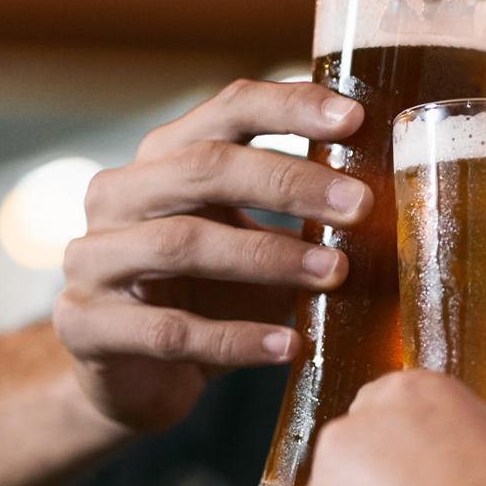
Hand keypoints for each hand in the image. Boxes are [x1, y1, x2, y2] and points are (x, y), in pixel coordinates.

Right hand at [52, 79, 370, 431]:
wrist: (132, 378)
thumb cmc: (209, 296)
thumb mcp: (254, 241)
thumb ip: (302, 212)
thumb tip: (400, 194)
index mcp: (162, 159)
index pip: (226, 110)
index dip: (290, 107)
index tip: (356, 119)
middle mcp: (118, 196)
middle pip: (205, 169)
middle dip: (291, 183)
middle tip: (361, 207)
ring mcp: (93, 261)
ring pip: (184, 244)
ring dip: (269, 258)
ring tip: (336, 276)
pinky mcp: (86, 327)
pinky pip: (169, 330)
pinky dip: (236, 338)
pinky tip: (289, 345)